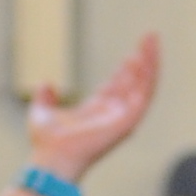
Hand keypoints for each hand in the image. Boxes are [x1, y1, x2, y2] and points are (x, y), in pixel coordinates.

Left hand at [21, 33, 160, 188]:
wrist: (51, 157)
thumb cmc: (47, 142)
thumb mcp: (41, 112)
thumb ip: (45, 98)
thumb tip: (46, 84)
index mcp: (97, 111)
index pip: (119, 85)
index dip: (126, 69)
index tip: (132, 53)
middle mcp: (113, 113)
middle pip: (135, 81)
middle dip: (144, 59)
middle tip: (150, 37)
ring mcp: (122, 117)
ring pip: (144, 85)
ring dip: (151, 62)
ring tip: (153, 40)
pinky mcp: (127, 121)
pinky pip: (145, 95)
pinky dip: (149, 76)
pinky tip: (149, 57)